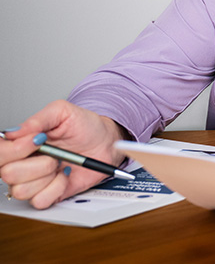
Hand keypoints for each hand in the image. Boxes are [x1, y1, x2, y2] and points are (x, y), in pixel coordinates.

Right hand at [0, 100, 125, 208]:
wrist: (105, 142)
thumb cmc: (84, 126)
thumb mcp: (63, 112)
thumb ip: (38, 119)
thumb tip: (13, 132)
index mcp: (20, 144)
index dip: (14, 150)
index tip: (38, 140)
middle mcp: (22, 164)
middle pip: (7, 174)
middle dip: (37, 163)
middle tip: (54, 153)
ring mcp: (34, 181)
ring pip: (22, 190)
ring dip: (47, 175)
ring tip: (61, 163)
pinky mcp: (47, 195)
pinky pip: (40, 201)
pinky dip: (57, 188)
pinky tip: (64, 176)